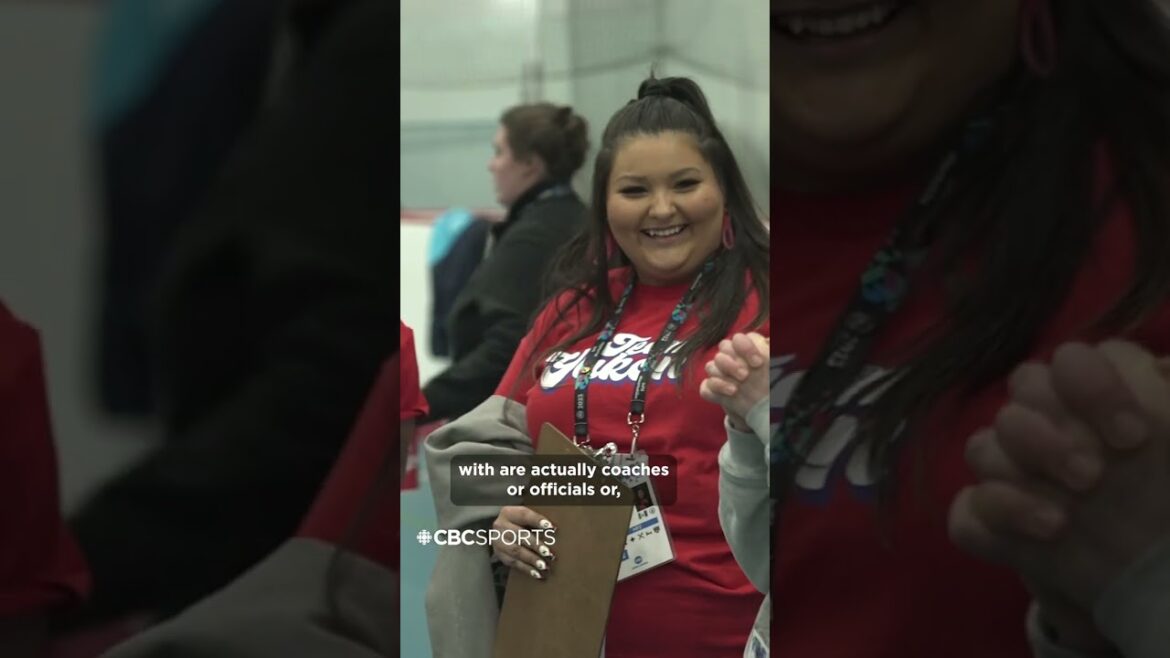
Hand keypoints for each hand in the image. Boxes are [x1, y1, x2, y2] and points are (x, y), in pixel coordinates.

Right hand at [491, 506, 555, 580]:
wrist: (501, 531)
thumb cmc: (519, 523)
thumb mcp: (525, 517)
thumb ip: (536, 521)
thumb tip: (554, 529)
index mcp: (509, 513)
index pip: (524, 515)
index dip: (537, 520)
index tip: (551, 527)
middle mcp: (501, 526)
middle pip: (520, 535)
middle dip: (535, 545)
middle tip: (548, 553)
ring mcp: (498, 541)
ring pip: (516, 551)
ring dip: (531, 559)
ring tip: (543, 565)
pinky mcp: (499, 554)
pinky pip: (514, 563)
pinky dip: (526, 569)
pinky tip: (537, 573)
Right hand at [700, 332, 768, 428]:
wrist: (769, 408)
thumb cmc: (776, 383)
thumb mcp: (779, 365)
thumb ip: (772, 349)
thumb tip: (770, 340)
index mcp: (747, 349)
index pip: (738, 339)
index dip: (746, 348)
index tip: (758, 363)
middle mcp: (733, 359)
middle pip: (722, 349)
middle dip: (731, 362)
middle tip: (745, 376)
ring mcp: (722, 375)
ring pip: (711, 366)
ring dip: (723, 375)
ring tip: (737, 388)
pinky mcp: (715, 391)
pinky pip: (705, 387)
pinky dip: (716, 388)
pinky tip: (730, 393)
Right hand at [949, 341, 1169, 642]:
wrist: (1163, 572)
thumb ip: (1168, 391)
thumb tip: (1161, 369)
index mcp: (1094, 396)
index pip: (1070, 362)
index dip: (1093, 390)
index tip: (1133, 437)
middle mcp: (1048, 424)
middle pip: (1014, 400)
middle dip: (1047, 438)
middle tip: (1092, 479)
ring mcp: (1015, 474)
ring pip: (983, 449)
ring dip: (1019, 475)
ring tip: (1066, 518)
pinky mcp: (995, 524)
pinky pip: (967, 513)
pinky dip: (999, 517)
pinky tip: (1044, 533)